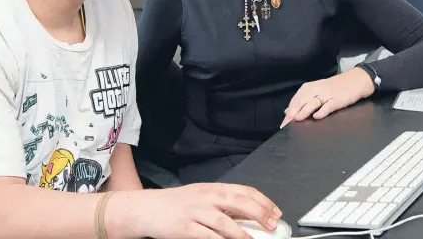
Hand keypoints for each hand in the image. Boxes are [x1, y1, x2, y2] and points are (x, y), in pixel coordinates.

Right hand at [133, 183, 282, 238]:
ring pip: (224, 221)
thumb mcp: (201, 196)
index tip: (275, 211)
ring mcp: (196, 212)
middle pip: (239, 202)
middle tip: (272, 224)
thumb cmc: (175, 204)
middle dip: (259, 213)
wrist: (148, 208)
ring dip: (242, 232)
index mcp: (212, 188)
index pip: (243, 190)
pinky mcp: (185, 227)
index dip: (262, 200)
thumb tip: (247, 212)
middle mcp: (206, 197)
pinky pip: (207, 235)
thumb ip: (222, 202)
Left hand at [280, 67, 374, 127]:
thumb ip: (301, 101)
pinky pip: (329, 106)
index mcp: (308, 88)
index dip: (289, 112)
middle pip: (302, 101)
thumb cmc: (332, 88)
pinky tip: (317, 116)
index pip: (295, 100)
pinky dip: (323, 110)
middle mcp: (316, 90)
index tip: (282, 124)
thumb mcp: (314, 92)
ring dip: (304, 110)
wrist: (353, 81)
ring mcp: (327, 95)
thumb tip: (287, 112)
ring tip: (297, 119)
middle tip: (286, 124)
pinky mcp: (337, 100)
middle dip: (293, 113)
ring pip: (313, 103)